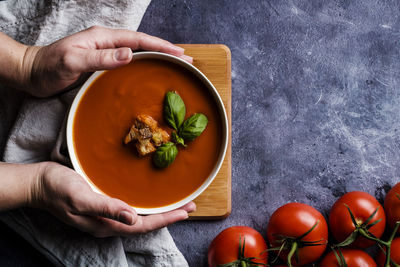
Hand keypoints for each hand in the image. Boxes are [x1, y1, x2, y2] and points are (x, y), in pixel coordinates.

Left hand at [21, 26, 191, 96]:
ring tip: (175, 65)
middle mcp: (106, 42)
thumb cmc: (49, 67)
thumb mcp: (74, 61)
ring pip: (137, 52)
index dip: (160, 45)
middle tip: (186, 60)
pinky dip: (144, 65)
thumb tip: (130, 55)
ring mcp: (105, 52)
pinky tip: (150, 71)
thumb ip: (101, 58)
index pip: (138, 40)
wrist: (32, 73)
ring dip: (156, 57)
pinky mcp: (102, 63)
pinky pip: (128, 62)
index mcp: (102, 37)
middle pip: (142, 44)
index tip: (179, 53)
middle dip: (165, 50)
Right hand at [31, 162, 195, 236]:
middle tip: (190, 206)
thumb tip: (133, 218)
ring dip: (160, 211)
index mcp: (105, 224)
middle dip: (169, 216)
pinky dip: (146, 206)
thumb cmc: (58, 188)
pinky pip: (130, 209)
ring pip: (140, 217)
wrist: (39, 183)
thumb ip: (106, 207)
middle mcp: (109, 223)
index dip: (166, 219)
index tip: (186, 212)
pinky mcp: (103, 206)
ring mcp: (106, 216)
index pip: (143, 225)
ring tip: (178, 204)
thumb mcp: (80, 197)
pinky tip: (151, 200)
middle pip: (146, 223)